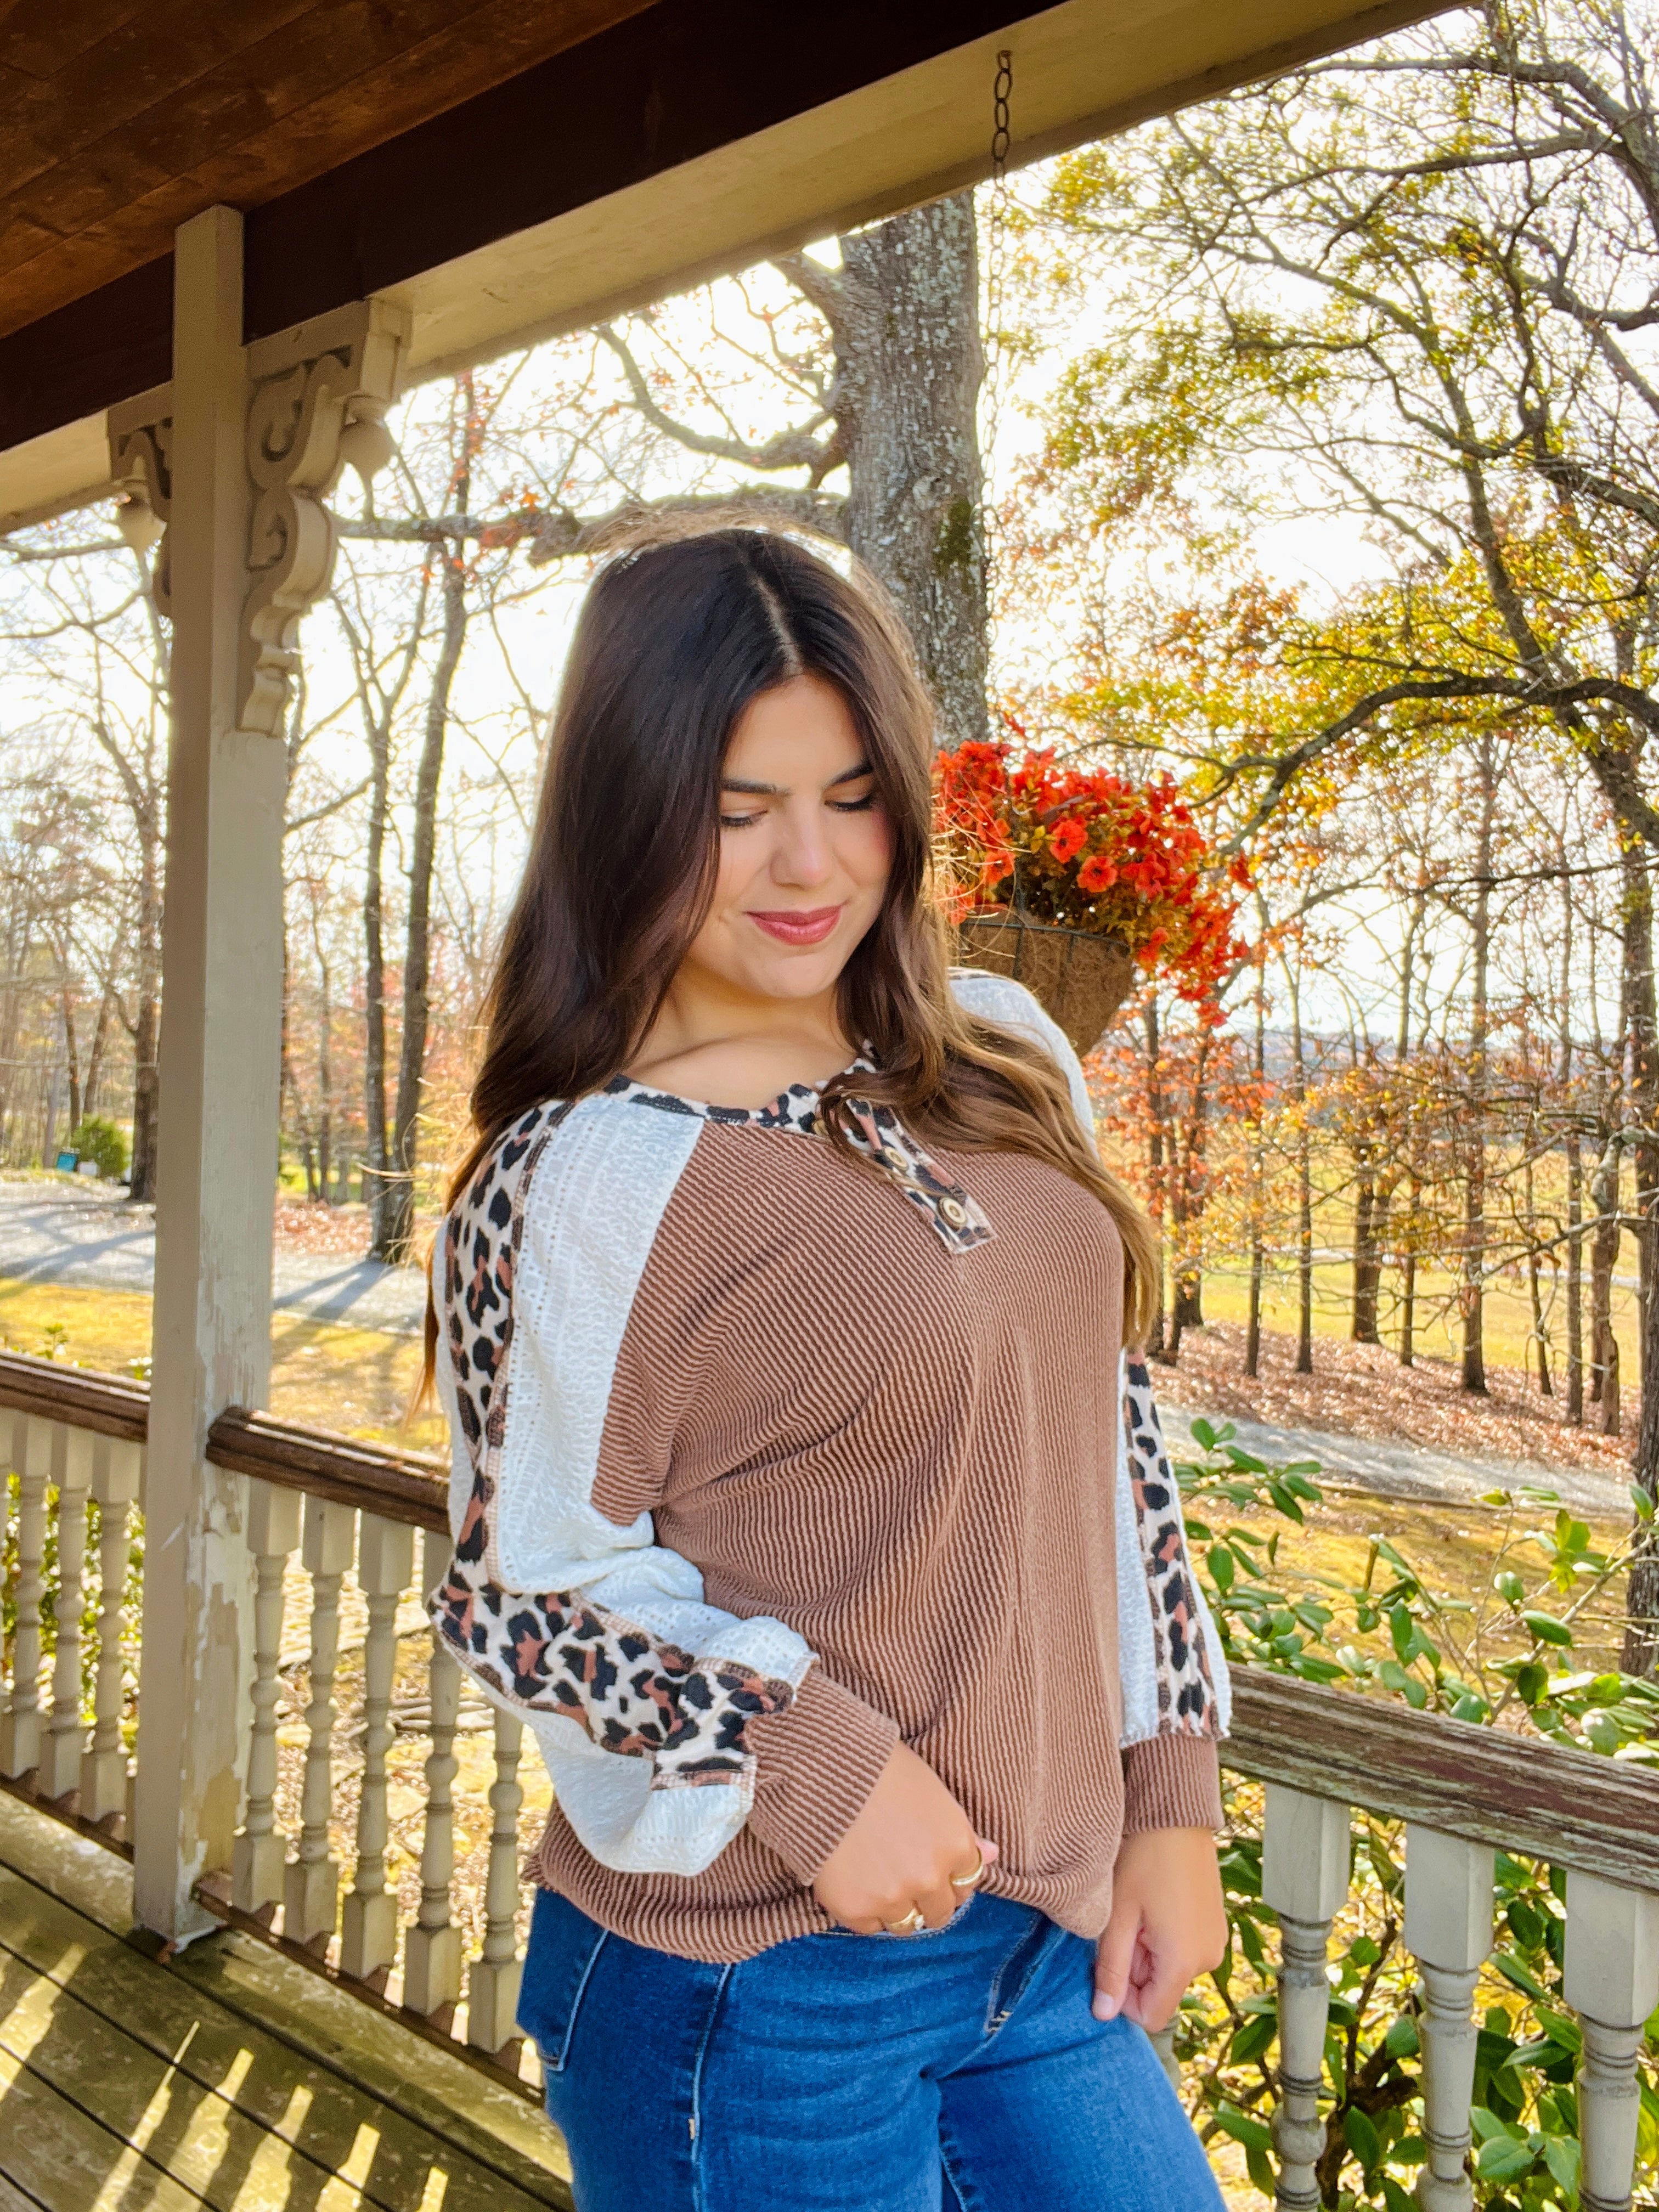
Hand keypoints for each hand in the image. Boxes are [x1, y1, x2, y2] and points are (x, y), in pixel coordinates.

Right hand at [812, 1740, 996, 1933]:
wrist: (824, 1769)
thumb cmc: (882, 1768)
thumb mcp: (932, 1792)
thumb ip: (962, 1831)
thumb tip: (993, 1854)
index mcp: (955, 1845)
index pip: (967, 1883)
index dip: (948, 1875)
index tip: (929, 1864)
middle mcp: (931, 1878)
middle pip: (940, 1912)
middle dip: (926, 1897)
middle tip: (901, 1873)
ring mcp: (894, 1898)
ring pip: (907, 1924)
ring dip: (897, 1908)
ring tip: (876, 1877)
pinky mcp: (856, 1910)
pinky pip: (869, 1927)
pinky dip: (863, 1910)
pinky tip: (853, 1879)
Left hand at [1094, 1827, 1226, 2031]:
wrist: (1175, 1816)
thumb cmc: (1143, 1860)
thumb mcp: (1117, 1916)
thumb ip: (1111, 1969)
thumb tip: (1104, 2014)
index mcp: (1183, 1961)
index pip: (1152, 2016)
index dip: (1124, 1999)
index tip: (1110, 1960)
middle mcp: (1208, 1958)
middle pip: (1161, 1990)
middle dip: (1136, 1967)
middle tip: (1124, 1924)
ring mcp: (1215, 1941)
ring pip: (1170, 1969)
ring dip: (1149, 1950)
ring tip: (1139, 1909)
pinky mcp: (1216, 1925)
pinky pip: (1184, 1949)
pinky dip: (1165, 1937)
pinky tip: (1154, 1903)